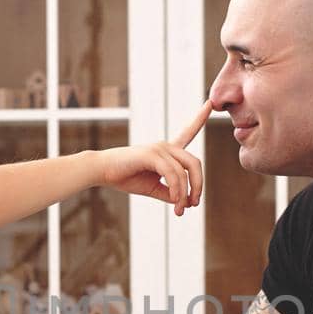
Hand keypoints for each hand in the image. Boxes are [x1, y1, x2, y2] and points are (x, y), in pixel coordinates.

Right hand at [95, 101, 208, 216]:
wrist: (102, 172)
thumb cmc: (125, 177)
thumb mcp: (152, 187)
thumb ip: (169, 193)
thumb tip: (184, 203)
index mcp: (167, 150)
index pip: (188, 132)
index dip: (199, 119)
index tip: (210, 103)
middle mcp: (165, 146)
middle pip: (194, 163)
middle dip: (198, 185)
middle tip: (193, 204)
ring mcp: (159, 148)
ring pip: (184, 172)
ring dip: (184, 194)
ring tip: (180, 210)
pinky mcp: (151, 155)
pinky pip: (172, 174)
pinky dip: (176, 189)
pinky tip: (174, 201)